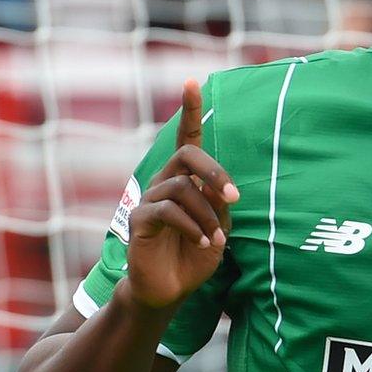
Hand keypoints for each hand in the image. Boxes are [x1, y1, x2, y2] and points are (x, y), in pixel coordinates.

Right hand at [125, 79, 240, 309]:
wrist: (169, 289)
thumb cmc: (195, 255)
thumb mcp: (219, 227)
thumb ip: (221, 205)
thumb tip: (221, 189)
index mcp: (185, 179)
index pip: (187, 138)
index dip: (190, 111)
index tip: (192, 82)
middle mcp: (164, 182)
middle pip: (186, 154)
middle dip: (214, 172)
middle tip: (233, 197)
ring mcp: (149, 199)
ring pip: (181, 188)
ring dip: (206, 213)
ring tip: (216, 238)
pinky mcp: (139, 221)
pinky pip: (166, 211)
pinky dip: (191, 226)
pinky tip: (203, 243)